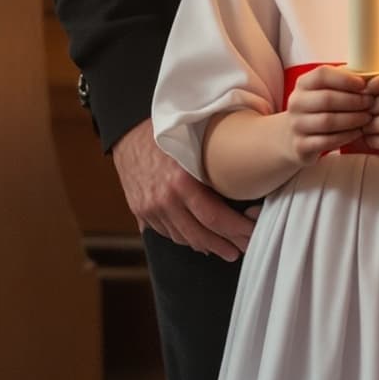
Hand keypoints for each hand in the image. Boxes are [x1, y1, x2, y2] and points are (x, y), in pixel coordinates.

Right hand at [112, 118, 255, 260]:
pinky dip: (184, 238)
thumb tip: (246, 180)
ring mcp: (149, 208)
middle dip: (224, 245)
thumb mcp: (194, 143)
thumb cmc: (167, 132)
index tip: (252, 233)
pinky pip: (166, 233)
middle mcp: (164, 199)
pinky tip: (198, 239)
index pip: (214, 217)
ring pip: (183, 238)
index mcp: (181, 181)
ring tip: (224, 247)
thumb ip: (215, 166)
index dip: (236, 230)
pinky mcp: (140, 211)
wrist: (127, 131)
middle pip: (200, 235)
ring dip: (206, 245)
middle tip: (242, 248)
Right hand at [283, 66, 376, 162]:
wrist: (294, 136)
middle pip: (327, 99)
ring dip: (352, 119)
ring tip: (367, 118)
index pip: (322, 75)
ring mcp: (296, 125)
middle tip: (371, 103)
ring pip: (327, 121)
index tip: (364, 85)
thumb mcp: (326, 90)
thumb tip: (370, 76)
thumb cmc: (320, 108)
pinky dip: (346, 136)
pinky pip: (326, 141)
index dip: (345, 79)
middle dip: (354, 101)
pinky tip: (358, 133)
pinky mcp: (301, 145)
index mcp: (303, 84)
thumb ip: (344, 81)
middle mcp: (296, 103)